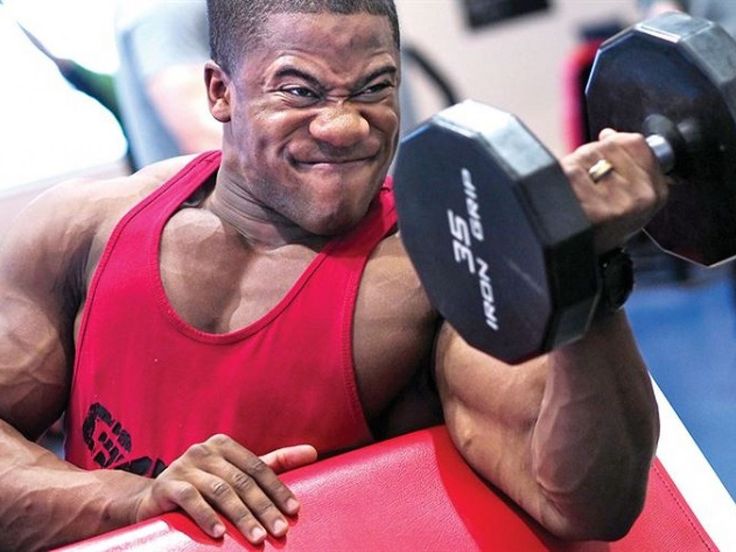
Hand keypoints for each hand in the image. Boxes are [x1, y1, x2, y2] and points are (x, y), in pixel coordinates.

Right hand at [132, 434, 316, 543]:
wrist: (152, 500)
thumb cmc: (203, 486)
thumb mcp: (237, 473)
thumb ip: (274, 463)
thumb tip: (313, 452)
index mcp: (224, 445)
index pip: (258, 467)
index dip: (278, 489)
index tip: (294, 510)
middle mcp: (204, 450)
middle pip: (242, 481)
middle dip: (264, 508)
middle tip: (280, 531)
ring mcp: (184, 465)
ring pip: (221, 491)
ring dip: (241, 517)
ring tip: (258, 538)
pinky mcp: (166, 484)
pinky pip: (190, 498)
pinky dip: (206, 516)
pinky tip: (219, 533)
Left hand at [561, 129, 669, 252]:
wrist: (577, 259)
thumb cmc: (600, 229)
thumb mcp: (630, 201)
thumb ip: (631, 166)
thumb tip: (610, 134)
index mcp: (655, 194)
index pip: (638, 144)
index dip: (617, 145)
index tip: (608, 158)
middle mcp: (639, 198)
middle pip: (611, 145)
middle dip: (594, 155)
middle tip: (587, 180)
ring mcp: (614, 200)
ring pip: (589, 154)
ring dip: (576, 165)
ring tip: (576, 190)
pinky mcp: (587, 202)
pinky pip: (571, 168)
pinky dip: (562, 176)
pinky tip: (565, 194)